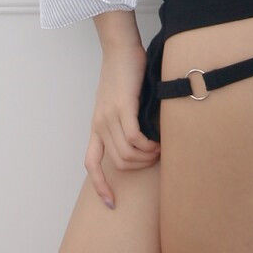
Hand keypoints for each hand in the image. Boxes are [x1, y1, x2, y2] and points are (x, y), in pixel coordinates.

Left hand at [85, 42, 160, 206]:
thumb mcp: (121, 103)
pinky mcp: (122, 107)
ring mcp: (109, 117)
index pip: (91, 164)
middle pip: (118, 163)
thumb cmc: (126, 73)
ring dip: (147, 157)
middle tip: (157, 157)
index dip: (100, 186)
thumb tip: (145, 142)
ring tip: (161, 148)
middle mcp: (100, 125)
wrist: (120, 48)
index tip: (111, 203)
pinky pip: (133, 138)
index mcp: (97, 127)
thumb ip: (127, 122)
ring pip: (127, 153)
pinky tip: (159, 141)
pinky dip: (148, 145)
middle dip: (140, 167)